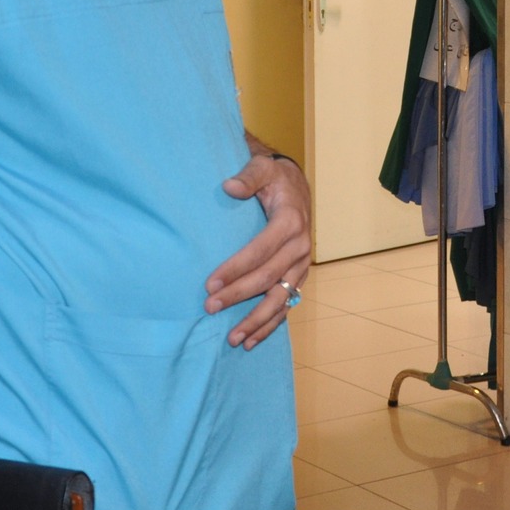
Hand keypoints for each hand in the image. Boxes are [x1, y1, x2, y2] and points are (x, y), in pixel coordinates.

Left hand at [205, 153, 311, 348]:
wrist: (296, 186)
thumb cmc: (274, 177)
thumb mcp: (263, 168)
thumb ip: (247, 177)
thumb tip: (229, 187)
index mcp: (290, 222)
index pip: (259, 252)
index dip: (234, 269)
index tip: (208, 284)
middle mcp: (300, 247)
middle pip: (267, 278)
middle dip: (238, 296)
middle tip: (209, 307)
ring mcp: (301, 265)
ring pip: (280, 299)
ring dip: (256, 320)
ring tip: (233, 338)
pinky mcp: (299, 276)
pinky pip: (287, 305)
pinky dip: (270, 325)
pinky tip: (251, 340)